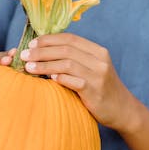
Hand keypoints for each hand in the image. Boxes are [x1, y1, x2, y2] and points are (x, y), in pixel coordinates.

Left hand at [20, 33, 138, 131]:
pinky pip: (73, 81)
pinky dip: (59, 78)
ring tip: (28, 67)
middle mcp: (100, 61)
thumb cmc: (102, 90)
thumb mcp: (93, 69)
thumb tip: (45, 52)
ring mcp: (98, 76)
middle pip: (66, 49)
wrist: (123, 110)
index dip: (49, 39)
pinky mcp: (95, 91)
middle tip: (24, 55)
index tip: (32, 43)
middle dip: (42, 51)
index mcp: (98, 51)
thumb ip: (76, 60)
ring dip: (44, 65)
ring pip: (67, 64)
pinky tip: (47, 79)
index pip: (70, 39)